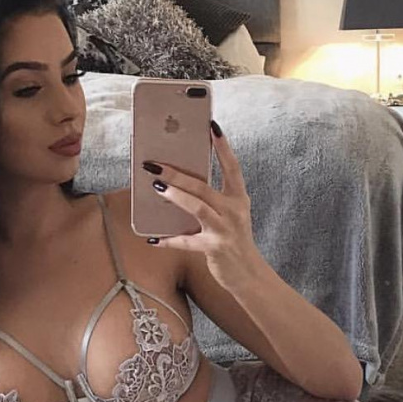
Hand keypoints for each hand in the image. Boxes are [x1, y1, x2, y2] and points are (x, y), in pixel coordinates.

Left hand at [143, 121, 260, 291]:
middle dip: (178, 174)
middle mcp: (233, 211)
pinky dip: (169, 240)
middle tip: (155, 165)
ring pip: (198, 207)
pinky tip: (153, 238)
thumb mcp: (230, 216)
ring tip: (157, 187)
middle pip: (204, 186)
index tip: (212, 127)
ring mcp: (225, 229)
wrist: (249, 274)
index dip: (222, 147)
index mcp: (238, 199)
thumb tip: (178, 185)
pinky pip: (187, 241)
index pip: (232, 167)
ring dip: (176, 196)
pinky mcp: (215, 248)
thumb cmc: (234, 242)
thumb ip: (212, 201)